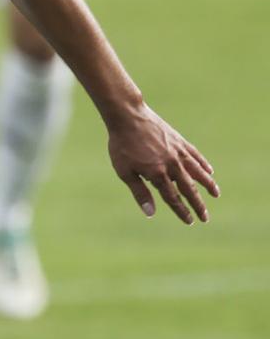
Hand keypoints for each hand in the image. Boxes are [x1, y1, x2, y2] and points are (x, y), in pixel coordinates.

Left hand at [107, 104, 218, 223]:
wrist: (129, 117)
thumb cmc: (122, 145)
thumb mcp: (125, 171)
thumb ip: (140, 192)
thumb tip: (151, 213)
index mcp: (158, 174)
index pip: (173, 198)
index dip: (181, 211)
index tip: (190, 221)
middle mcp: (172, 164)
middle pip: (189, 189)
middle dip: (198, 204)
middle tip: (206, 217)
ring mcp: (178, 152)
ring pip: (198, 172)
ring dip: (208, 184)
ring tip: (216, 194)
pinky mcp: (180, 141)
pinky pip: (196, 156)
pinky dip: (203, 164)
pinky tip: (209, 171)